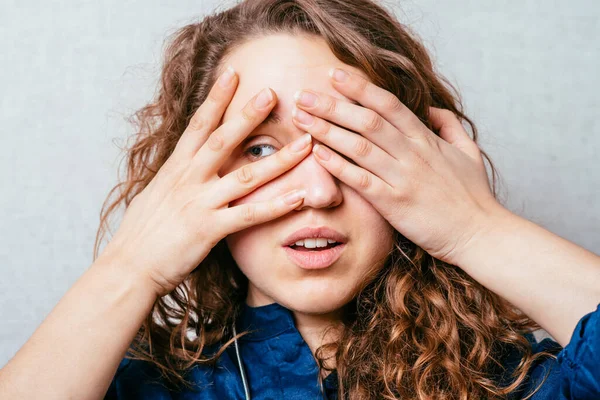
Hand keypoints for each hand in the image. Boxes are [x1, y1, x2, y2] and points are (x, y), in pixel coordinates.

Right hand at [101, 67, 312, 296]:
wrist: (130, 266)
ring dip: (279, 159)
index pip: (197, 125)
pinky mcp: (209, 229)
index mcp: (175, 168)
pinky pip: (249, 215)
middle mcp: (188, 179)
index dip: (216, 98)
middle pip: (222, 140)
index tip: (232, 74)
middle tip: (273, 93)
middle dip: (248, 115)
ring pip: (245, 175)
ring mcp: (199, 203)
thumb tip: (185, 162)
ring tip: (306, 144)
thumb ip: (176, 175)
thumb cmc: (142, 232)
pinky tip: (299, 196)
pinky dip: (276, 205)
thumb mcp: (156, 193)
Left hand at [290, 67, 503, 265]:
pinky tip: (317, 154)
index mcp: (426, 139)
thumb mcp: (468, 151)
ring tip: (301, 119)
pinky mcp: (394, 204)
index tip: (335, 75)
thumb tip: (431, 109)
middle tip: (304, 94)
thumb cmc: (473, 195)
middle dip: (332, 105)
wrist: (480, 234)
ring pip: (359, 146)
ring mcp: (402, 178)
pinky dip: (338, 166)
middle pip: (366, 120)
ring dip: (327, 130)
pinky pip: (361, 180)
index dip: (360, 88)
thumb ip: (448, 125)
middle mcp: (412, 153)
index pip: (388, 104)